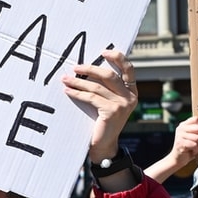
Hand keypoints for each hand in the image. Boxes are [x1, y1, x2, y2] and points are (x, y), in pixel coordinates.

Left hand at [63, 48, 137, 162]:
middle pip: (109, 75)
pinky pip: (91, 97)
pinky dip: (77, 93)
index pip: (129, 69)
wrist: (103, 145)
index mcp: (132, 92)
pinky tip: (68, 91)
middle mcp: (130, 97)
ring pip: (97, 86)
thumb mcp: (108, 102)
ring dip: (78, 82)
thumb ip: (106, 87)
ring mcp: (122, 105)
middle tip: (75, 67)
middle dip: (90, 69)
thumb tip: (87, 68)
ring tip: (65, 79)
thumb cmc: (102, 122)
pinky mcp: (112, 111)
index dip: (118, 57)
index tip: (103, 52)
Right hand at [168, 117, 197, 170]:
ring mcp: (179, 135)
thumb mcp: (193, 136)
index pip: (196, 119)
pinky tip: (192, 152)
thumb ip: (197, 129)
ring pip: (197, 138)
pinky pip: (194, 145)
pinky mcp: (180, 143)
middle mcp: (180, 128)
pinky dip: (196, 150)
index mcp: (183, 125)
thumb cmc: (189, 147)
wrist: (178, 159)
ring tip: (195, 149)